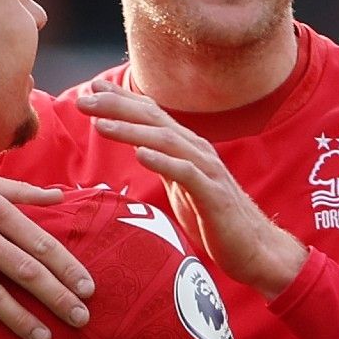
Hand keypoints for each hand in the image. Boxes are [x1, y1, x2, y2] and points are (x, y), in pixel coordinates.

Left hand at [75, 80, 307, 298]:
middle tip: (84, 100)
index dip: (121, 100)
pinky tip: (140, 155)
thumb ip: (164, 162)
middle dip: (117, 107)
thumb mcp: (182, 184)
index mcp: (187, 147)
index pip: (151, 115)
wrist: (253, 248)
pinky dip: (163, 161)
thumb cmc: (214, 218)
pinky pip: (186, 173)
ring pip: (166, 141)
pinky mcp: (213, 195)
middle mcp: (197, 150)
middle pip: (153, 120)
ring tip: (101, 125)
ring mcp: (207, 170)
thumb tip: (139, 147)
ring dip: (131, 130)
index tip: (90, 89)